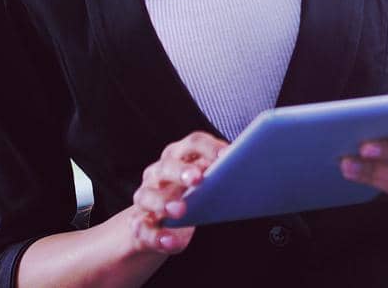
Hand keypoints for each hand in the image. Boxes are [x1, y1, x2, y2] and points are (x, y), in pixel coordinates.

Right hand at [128, 131, 229, 255]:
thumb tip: (249, 172)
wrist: (156, 224)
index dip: (209, 147)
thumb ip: (220, 176)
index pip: (193, 143)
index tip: (227, 155)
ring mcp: (145, 197)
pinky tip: (170, 242)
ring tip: (180, 211)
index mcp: (179, 156)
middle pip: (167, 166)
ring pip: (147, 196)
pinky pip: (142, 229)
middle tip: (198, 179)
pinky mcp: (138, 224)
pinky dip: (156, 236)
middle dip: (182, 171)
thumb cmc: (189, 196)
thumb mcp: (204, 184)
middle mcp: (158, 173)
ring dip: (163, 202)